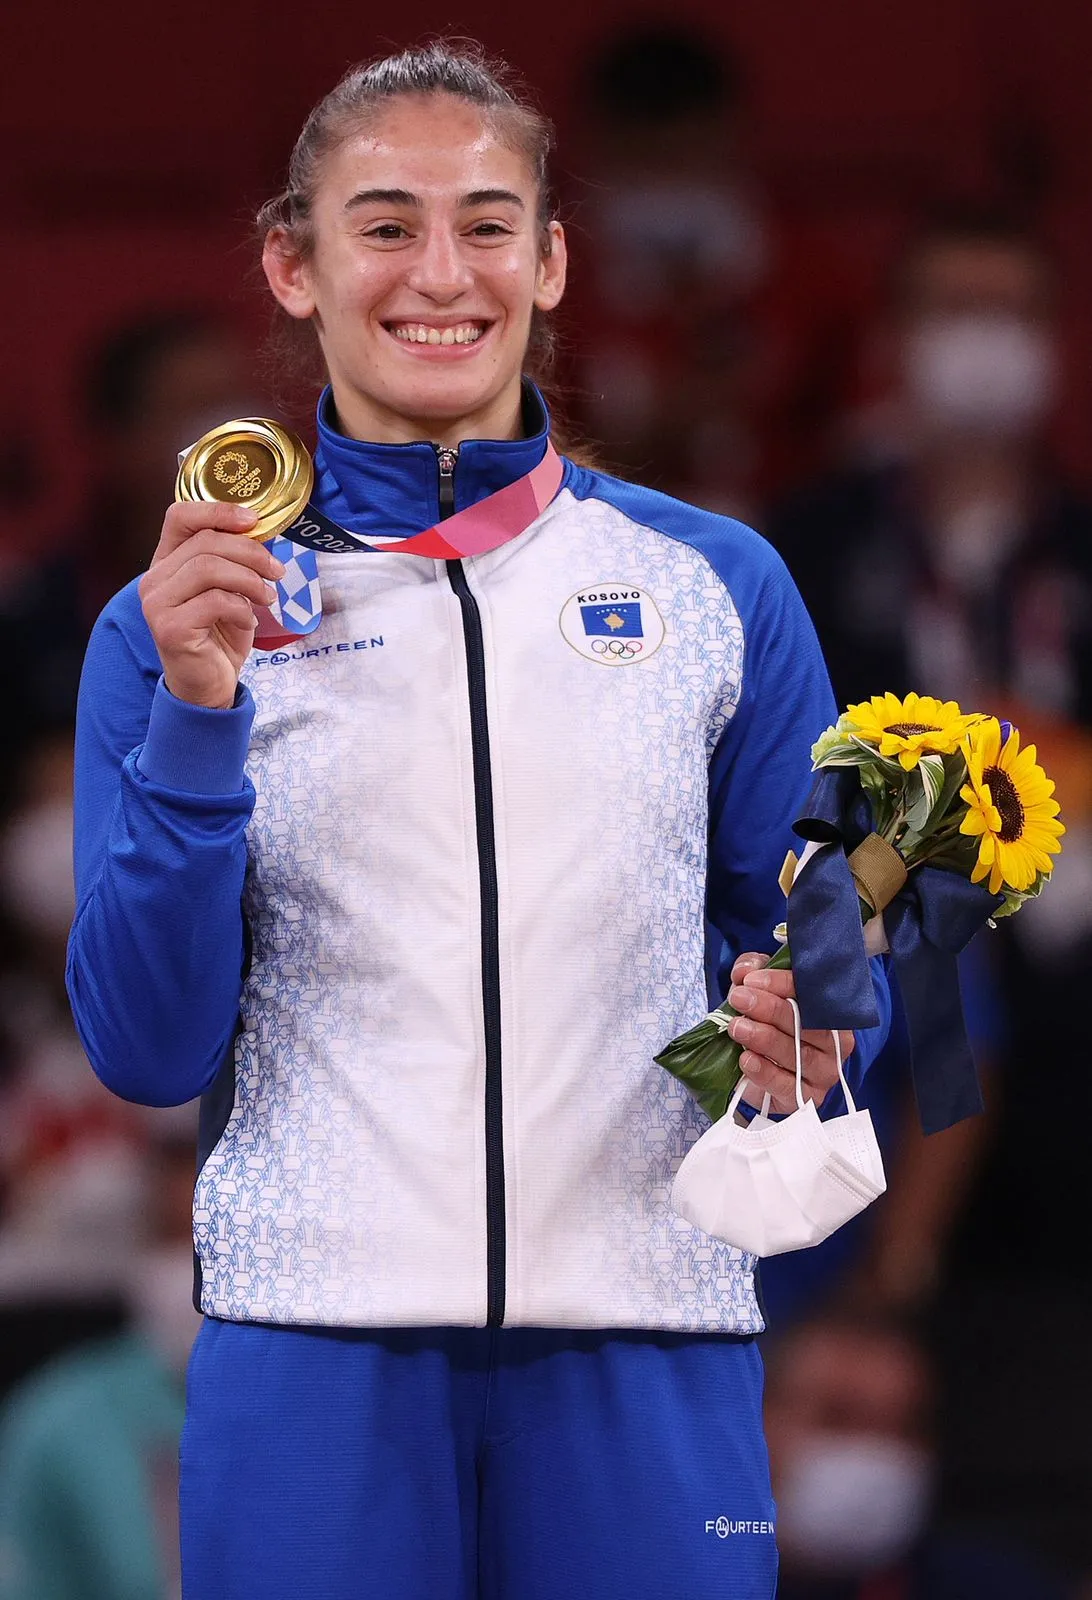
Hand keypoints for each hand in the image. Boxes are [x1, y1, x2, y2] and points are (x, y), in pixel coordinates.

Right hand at [139, 502, 284, 709]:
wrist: (209, 685)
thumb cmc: (220, 635)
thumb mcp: (230, 589)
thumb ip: (235, 559)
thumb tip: (263, 529)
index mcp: (167, 562)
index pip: (180, 516)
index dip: (218, 510)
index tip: (254, 520)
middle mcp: (154, 579)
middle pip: (206, 541)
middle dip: (251, 552)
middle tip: (277, 571)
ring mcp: (157, 604)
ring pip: (209, 567)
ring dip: (250, 580)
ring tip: (268, 597)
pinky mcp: (170, 628)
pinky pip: (215, 601)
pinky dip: (242, 609)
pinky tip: (248, 622)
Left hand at [726, 952, 854, 1115]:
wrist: (761, 1073)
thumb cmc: (767, 1025)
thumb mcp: (759, 991)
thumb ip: (753, 973)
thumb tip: (745, 971)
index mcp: (830, 1010)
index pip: (812, 992)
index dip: (781, 983)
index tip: (751, 980)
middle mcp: (835, 1042)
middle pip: (807, 1023)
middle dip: (770, 1008)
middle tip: (740, 999)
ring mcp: (824, 1073)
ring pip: (798, 1054)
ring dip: (764, 1038)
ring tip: (737, 1027)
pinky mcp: (808, 1098)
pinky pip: (788, 1086)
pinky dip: (765, 1072)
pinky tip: (746, 1059)